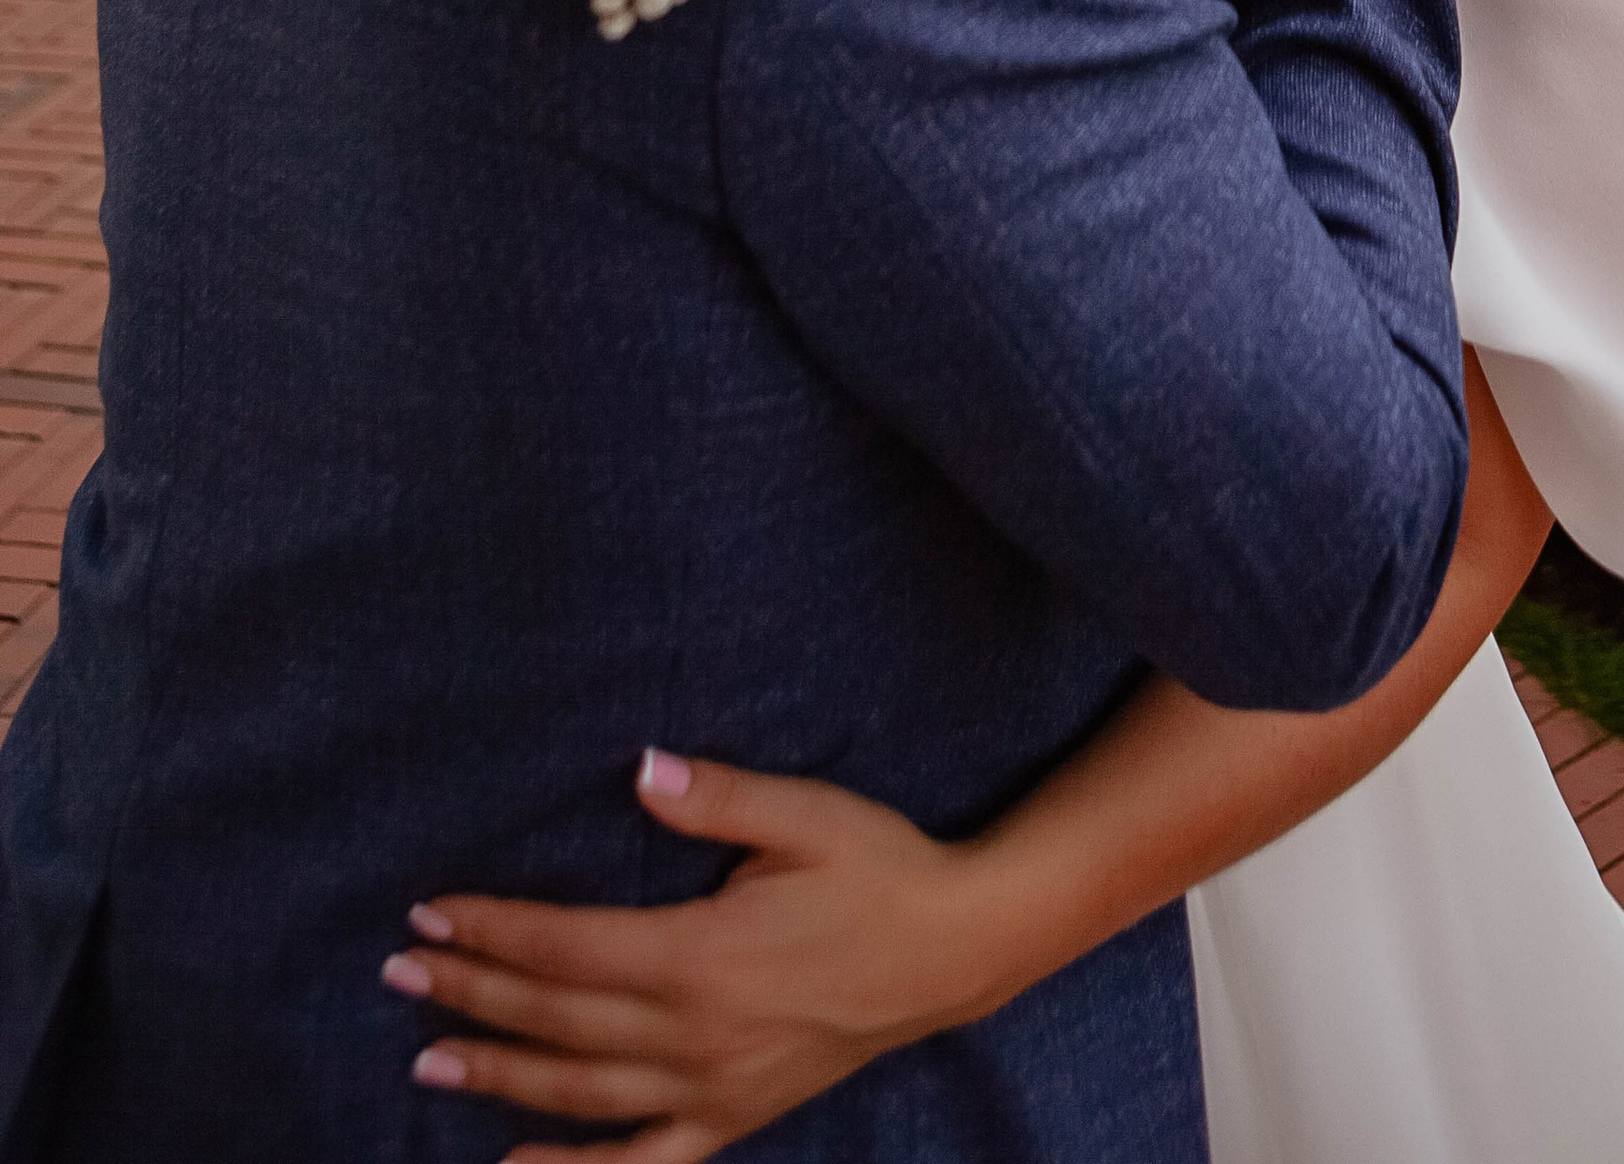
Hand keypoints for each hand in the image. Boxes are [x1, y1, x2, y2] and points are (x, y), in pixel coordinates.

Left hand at [387, 751, 1006, 1163]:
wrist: (953, 951)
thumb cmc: (878, 867)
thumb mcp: (804, 815)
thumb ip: (717, 798)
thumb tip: (640, 769)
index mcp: (702, 955)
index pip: (566, 947)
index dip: (493, 931)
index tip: (432, 914)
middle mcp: (694, 1034)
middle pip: (557, 1018)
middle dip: (471, 993)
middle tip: (400, 973)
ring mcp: (713, 1088)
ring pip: (580, 1093)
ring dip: (498, 1075)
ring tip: (427, 1059)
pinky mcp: (735, 1118)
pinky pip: (641, 1163)